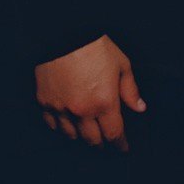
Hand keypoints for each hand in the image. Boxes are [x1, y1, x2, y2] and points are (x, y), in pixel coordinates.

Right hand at [34, 35, 144, 149]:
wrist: (64, 34)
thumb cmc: (95, 47)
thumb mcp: (122, 65)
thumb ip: (130, 90)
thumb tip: (140, 108)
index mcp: (104, 103)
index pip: (114, 134)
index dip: (120, 144)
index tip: (123, 148)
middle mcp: (82, 111)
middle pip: (93, 139)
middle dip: (102, 142)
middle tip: (107, 140)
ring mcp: (61, 108)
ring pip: (71, 135)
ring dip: (82, 136)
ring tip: (88, 133)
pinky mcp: (44, 102)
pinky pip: (52, 124)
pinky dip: (61, 127)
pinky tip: (67, 124)